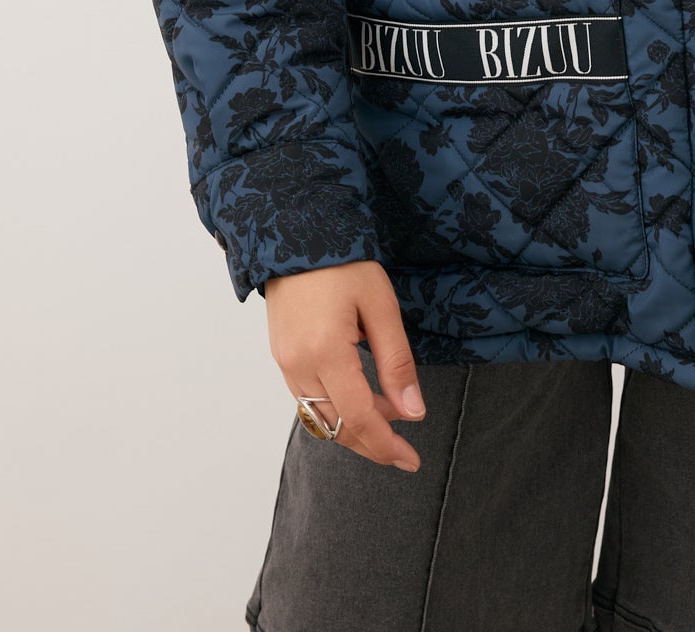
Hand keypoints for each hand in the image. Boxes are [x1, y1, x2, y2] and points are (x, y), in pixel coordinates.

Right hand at [265, 260, 426, 471]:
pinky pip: (308, 399)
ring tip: (391, 412)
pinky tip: (362, 395)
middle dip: (372, 443)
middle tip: (405, 450)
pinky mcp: (280, 356)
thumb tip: (414, 411)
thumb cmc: (343, 263)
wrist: (296, 233)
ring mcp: (284, 363)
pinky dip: (336, 408)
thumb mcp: (380, 305)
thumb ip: (396, 362)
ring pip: (320, 418)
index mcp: (326, 352)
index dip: (387, 445)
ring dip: (355, 425)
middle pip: (336, 427)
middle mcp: (298, 365)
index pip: (359, 418)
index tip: (412, 460)